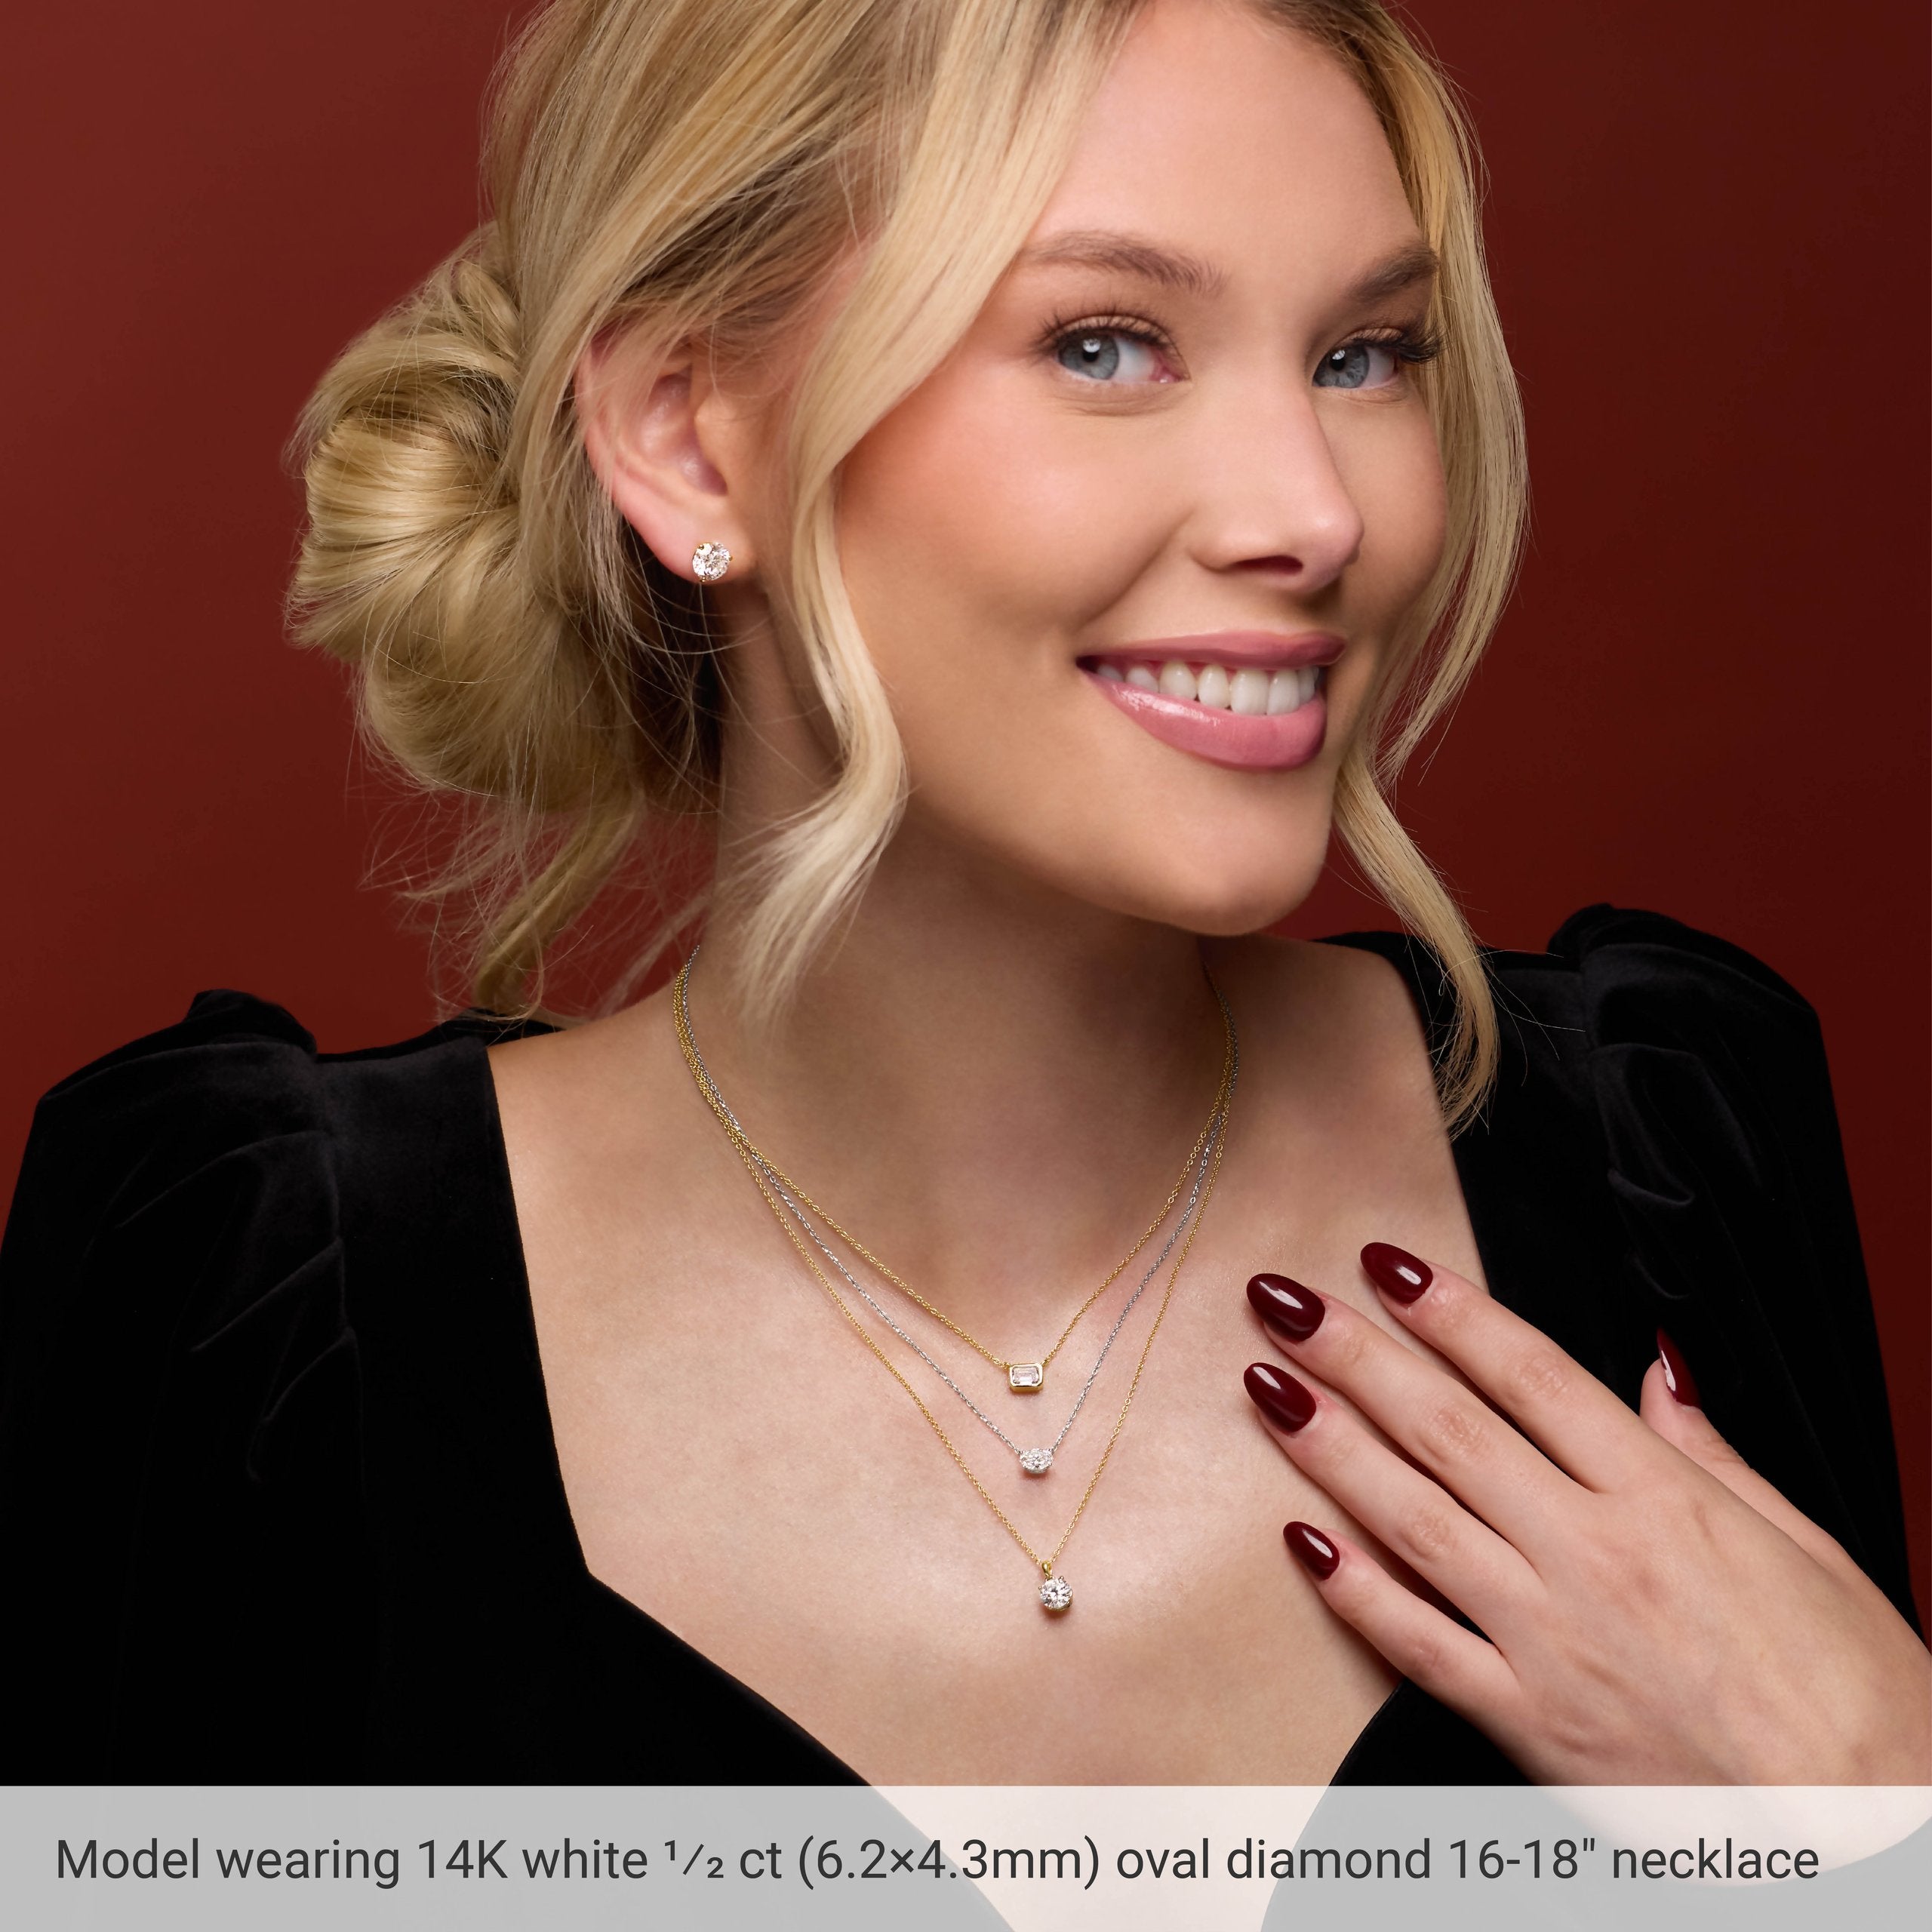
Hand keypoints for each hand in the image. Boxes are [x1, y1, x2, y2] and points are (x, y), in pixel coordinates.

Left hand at [1242, 1245, 1931, 1783]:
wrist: (1875, 1839)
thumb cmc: (1858, 1696)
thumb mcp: (1807, 1545)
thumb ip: (1711, 1452)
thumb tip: (1658, 1369)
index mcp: (1662, 1499)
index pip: (1529, 1375)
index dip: (1450, 1311)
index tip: (1385, 1263)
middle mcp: (1592, 1555)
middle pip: (1448, 1429)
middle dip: (1357, 1355)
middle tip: (1287, 1299)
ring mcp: (1550, 1638)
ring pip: (1413, 1518)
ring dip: (1330, 1446)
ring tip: (1267, 1384)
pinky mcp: (1528, 1722)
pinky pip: (1417, 1644)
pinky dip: (1353, 1590)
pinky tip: (1298, 1537)